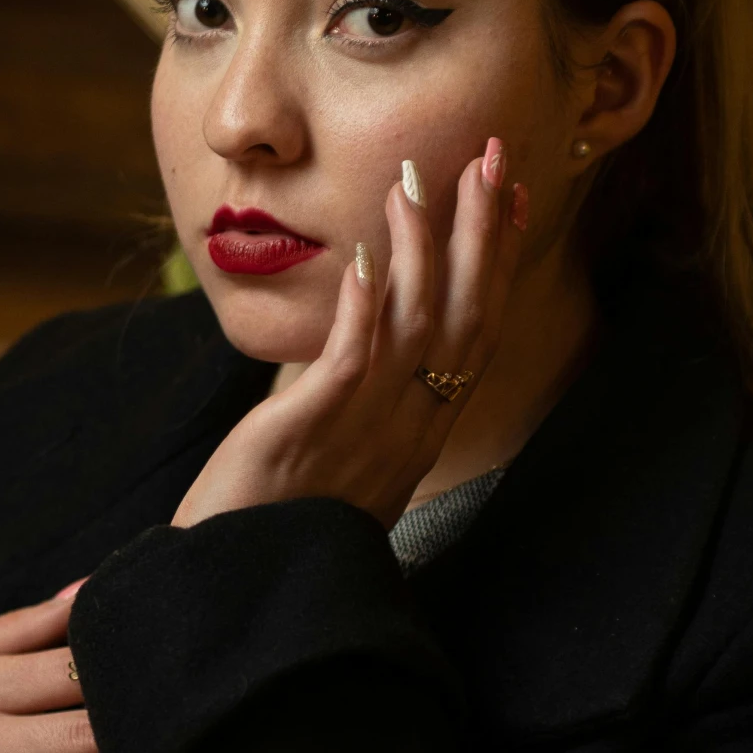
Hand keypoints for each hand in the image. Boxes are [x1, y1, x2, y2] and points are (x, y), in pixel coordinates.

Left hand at [173, 140, 524, 532]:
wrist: (237, 595)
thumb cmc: (279, 526)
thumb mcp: (340, 457)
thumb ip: (361, 401)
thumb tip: (367, 343)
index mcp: (420, 432)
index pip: (476, 332)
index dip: (499, 260)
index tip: (514, 197)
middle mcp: (407, 430)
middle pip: (464, 317)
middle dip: (482, 233)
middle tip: (494, 158)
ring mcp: (362, 433)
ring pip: (414, 328)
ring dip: (421, 249)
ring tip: (418, 180)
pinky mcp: (308, 435)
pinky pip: (350, 364)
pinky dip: (364, 309)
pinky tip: (367, 259)